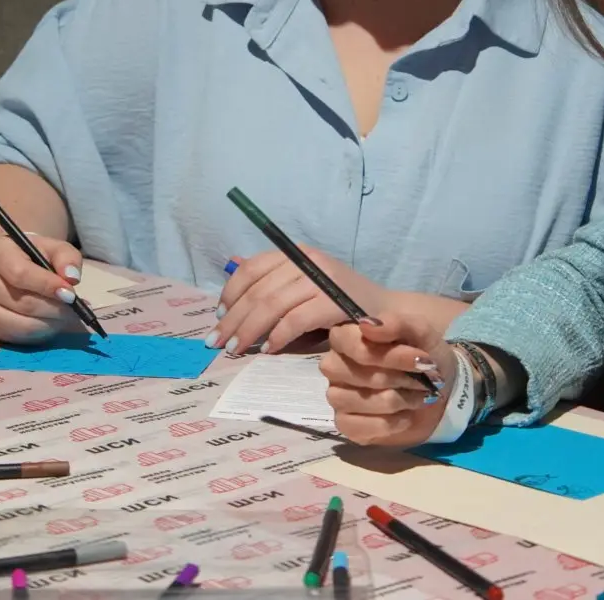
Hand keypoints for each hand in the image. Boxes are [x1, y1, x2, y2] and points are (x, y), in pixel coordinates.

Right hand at [0, 233, 85, 344]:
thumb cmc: (36, 255)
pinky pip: (17, 336)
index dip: (47, 286)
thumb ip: (67, 258)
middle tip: (73, 308)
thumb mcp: (55, 248)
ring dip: (48, 323)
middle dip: (53, 308)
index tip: (70, 294)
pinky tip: (50, 322)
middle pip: (21, 302)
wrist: (14, 265)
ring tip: (65, 315)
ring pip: (19, 323)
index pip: (20, 274)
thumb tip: (71, 279)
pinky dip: (39, 333)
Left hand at [211, 249, 387, 355]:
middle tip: (216, 342)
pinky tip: (269, 349)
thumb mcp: (303, 287)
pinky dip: (278, 336)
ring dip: (249, 330)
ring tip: (236, 350)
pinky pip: (296, 319)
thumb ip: (274, 285)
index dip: (231, 292)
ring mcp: (322, 278)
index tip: (218, 316)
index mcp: (296, 253)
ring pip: (272, 304)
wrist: (386, 314)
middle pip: (259, 289)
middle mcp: (307, 259)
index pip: (252, 268)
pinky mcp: (334, 301)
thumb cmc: (341, 304)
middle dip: (233, 318)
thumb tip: (231, 289)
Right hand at [320, 313, 452, 446]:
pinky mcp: (347, 425)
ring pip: (361, 401)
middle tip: (423, 379)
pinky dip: (391, 423)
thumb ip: (396, 323)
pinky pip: (360, 427)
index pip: (351, 343)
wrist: (445, 391)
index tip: (422, 359)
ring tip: (418, 396)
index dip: (389, 354)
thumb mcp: (420, 332)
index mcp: (345, 337)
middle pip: (358, 373)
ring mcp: (338, 397)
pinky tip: (406, 416)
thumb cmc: (425, 355)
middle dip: (399, 377)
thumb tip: (366, 324)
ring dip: (399, 400)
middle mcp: (335, 366)